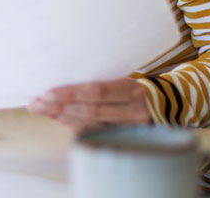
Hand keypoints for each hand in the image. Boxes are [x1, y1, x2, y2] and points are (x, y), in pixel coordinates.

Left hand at [27, 78, 150, 132]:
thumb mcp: (130, 75)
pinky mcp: (125, 135)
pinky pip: (95, 131)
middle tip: (36, 103)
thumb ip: (105, 79)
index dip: (70, 93)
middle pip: (89, 110)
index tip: (47, 92)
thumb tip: (69, 73)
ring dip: (62, 117)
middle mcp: (132, 110)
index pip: (96, 92)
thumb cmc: (143, 82)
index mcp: (132, 89)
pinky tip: (59, 119)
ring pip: (90, 124)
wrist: (174, 102)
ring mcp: (129, 126)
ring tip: (41, 110)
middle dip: (59, 107)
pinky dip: (75, 125)